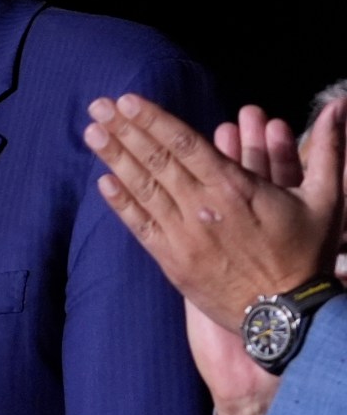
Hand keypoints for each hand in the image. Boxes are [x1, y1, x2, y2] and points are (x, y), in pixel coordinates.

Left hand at [84, 95, 344, 327]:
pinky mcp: (171, 260)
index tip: (129, 101)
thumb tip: (340, 106)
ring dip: (115, 159)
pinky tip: (102, 182)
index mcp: (235, 187)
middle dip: (125, 130)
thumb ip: (328, 149)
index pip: (185, 143)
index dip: (154, 120)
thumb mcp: (327, 198)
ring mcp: (183, 234)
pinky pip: (140, 226)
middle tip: (98, 106)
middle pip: (156, 160)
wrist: (287, 313)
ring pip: (143, 189)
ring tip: (91, 133)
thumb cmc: (308, 254)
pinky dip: (120, 203)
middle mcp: (203, 206)